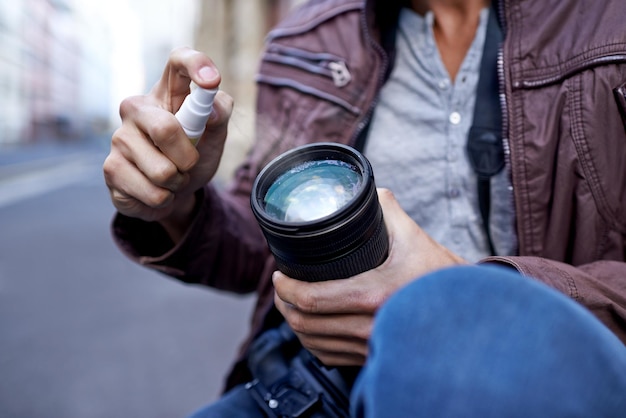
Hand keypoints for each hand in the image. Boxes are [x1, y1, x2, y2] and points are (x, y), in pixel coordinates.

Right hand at [103, 47, 233, 240]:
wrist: (175, 193)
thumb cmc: (193, 155)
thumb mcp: (214, 135)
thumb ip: (220, 115)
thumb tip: (213, 109)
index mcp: (167, 92)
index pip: (178, 61)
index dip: (196, 64)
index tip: (212, 81)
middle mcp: (136, 108)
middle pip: (166, 130)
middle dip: (188, 158)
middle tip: (188, 163)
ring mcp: (119, 138)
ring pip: (162, 171)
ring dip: (178, 183)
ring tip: (172, 178)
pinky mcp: (111, 169)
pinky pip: (153, 193)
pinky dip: (165, 199)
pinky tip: (157, 190)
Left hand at [273, 188, 466, 365]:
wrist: (471, 317)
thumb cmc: (444, 278)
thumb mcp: (415, 238)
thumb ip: (387, 210)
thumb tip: (370, 191)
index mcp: (374, 296)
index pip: (311, 299)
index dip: (286, 287)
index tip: (280, 274)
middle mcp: (370, 327)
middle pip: (305, 324)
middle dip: (284, 304)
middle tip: (281, 286)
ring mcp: (371, 348)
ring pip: (314, 343)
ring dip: (296, 323)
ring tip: (292, 304)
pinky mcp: (374, 358)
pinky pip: (331, 357)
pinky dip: (314, 342)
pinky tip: (313, 328)